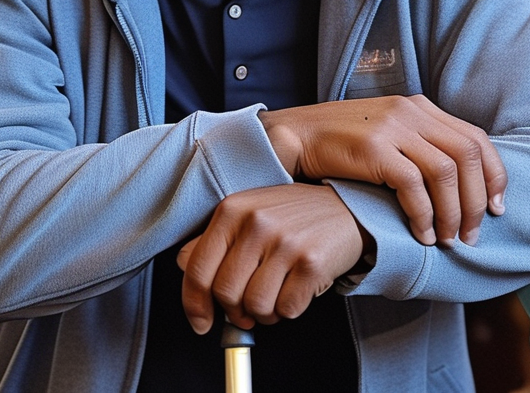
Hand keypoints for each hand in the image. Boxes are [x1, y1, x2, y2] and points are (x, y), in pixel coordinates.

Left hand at [176, 184, 366, 334]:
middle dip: (234, 310)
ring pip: (255, 306)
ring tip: (275, 294)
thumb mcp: (249, 215)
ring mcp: (285, 242)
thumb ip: (214, 239)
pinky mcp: (311, 263)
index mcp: (233, 209)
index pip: (197, 268)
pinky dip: (289, 310)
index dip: (194, 303)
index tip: (200, 321)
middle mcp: (257, 222)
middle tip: (247, 308)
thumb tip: (184, 263)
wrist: (346, 208)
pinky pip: (286, 309)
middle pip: (225, 293)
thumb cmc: (293, 216)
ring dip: (264, 313)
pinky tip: (295, 290)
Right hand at [259, 94, 505, 245]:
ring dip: (453, 213)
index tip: (497, 208)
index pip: (475, 139)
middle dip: (477, 202)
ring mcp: (392, 127)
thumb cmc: (343, 144)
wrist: (295, 135)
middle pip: (467, 156)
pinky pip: (413, 185)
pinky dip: (423, 214)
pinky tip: (421, 234)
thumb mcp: (389, 134)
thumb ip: (421, 146)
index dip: (494, 176)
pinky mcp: (373, 148)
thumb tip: (460, 184)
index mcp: (420, 107)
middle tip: (473, 235)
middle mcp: (411, 111)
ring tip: (448, 239)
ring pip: (445, 172)